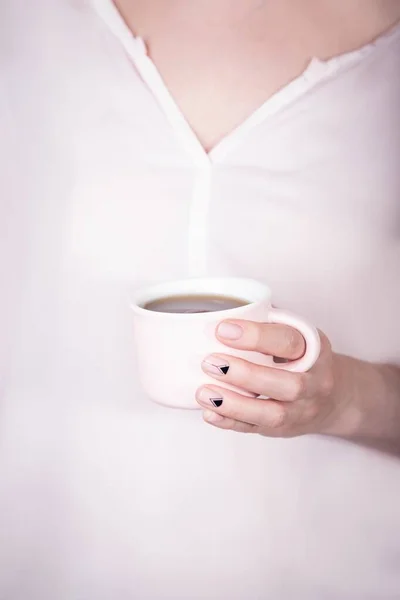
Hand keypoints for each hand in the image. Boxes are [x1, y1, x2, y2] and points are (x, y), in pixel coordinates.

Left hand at [195, 319, 350, 436]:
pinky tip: (210, 413)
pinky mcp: (284, 429)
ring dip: (235, 404)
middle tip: (210, 362)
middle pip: (288, 384)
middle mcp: (314, 383)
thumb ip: (268, 323)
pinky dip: (231, 423)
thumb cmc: (304, 358)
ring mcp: (301, 410)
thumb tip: (220, 310)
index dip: (257, 336)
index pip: (290, 342)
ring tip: (204, 392)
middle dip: (246, 374)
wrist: (334, 397)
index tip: (223, 329)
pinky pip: (257, 430)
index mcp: (315, 350)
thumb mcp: (298, 333)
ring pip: (273, 413)